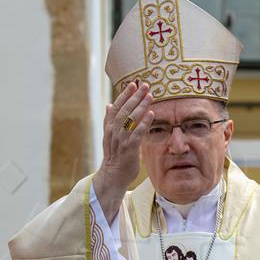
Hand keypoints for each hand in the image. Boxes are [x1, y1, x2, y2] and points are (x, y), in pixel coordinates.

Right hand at [93, 83, 153, 221]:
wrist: (113, 176)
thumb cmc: (115, 156)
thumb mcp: (110, 137)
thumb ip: (110, 121)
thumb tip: (108, 105)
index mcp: (109, 127)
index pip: (116, 107)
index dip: (124, 95)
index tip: (132, 84)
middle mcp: (114, 132)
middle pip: (124, 110)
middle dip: (134, 96)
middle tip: (144, 85)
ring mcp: (121, 140)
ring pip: (131, 119)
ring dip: (141, 106)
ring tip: (150, 96)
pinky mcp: (129, 149)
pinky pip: (137, 133)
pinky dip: (144, 123)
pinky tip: (151, 114)